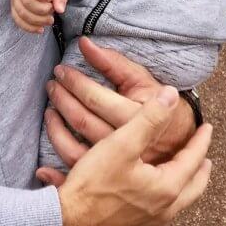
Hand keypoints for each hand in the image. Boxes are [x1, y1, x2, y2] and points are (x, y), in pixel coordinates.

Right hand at [10, 0, 67, 33]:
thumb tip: (59, 10)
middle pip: (26, 2)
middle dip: (43, 9)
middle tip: (53, 8)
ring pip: (22, 13)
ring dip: (38, 20)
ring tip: (50, 19)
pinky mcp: (15, 6)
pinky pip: (18, 20)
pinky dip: (29, 27)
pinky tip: (41, 29)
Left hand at [37, 39, 196, 180]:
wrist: (180, 143)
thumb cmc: (158, 105)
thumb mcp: (141, 80)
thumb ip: (113, 62)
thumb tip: (84, 43)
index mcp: (136, 119)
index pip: (97, 100)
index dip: (76, 82)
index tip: (62, 70)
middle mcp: (126, 148)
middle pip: (84, 122)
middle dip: (62, 99)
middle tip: (52, 84)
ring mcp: (116, 169)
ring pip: (75, 149)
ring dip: (55, 128)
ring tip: (50, 108)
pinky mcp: (108, 181)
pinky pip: (77, 173)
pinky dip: (57, 168)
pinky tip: (45, 155)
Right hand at [57, 86, 212, 225]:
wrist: (68, 222)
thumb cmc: (94, 183)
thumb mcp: (123, 143)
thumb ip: (149, 118)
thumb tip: (172, 96)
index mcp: (167, 188)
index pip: (193, 159)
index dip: (200, 141)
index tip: (207, 128)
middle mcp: (165, 211)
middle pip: (194, 187)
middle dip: (200, 168)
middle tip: (204, 155)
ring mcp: (150, 225)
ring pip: (179, 201)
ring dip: (184, 183)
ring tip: (181, 170)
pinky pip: (162, 212)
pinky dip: (167, 197)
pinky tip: (155, 191)